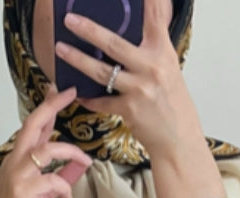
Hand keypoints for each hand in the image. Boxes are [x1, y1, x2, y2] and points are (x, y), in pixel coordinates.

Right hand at [0, 83, 93, 197]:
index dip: (47, 107)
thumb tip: (78, 168)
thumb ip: (58, 179)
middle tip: (70, 93)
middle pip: (33, 124)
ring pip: (47, 150)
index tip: (61, 90)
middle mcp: (14, 162)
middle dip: (52, 106)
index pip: (33, 126)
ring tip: (85, 161)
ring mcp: (16, 175)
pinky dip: (64, 187)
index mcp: (18, 160)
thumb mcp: (41, 196)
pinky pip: (51, 181)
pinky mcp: (21, 191)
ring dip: (70, 152)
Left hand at [55, 0, 200, 161]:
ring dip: (78, 60)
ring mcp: (139, 89)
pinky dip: (89, 98)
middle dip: (89, 30)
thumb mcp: (169, 68)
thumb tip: (140, 25)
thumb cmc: (172, 102)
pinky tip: (77, 93)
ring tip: (61, 49)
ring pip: (102, 72)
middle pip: (115, 44)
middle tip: (70, 20)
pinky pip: (101, 101)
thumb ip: (153, 47)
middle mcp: (151, 67)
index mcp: (163, 52)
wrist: (178, 138)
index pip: (155, 17)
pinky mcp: (129, 109)